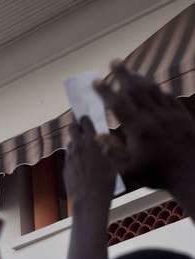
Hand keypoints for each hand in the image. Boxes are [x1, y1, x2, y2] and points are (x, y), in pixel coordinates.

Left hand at [64, 117, 116, 205]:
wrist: (89, 199)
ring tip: (84, 148)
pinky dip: (74, 155)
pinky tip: (82, 162)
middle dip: (76, 127)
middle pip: (72, 128)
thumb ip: (106, 147)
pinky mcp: (65, 166)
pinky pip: (69, 156)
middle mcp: (78, 147)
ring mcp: (70, 157)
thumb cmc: (106, 182)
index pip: (85, 122)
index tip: (86, 118)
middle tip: (82, 128)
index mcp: (92, 142)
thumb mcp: (113, 161)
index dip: (85, 119)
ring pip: (70, 143)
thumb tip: (103, 139)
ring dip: (75, 143)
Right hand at [94, 61, 194, 192]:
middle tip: (114, 62)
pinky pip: (167, 97)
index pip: (118, 105)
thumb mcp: (130, 170)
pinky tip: (153, 88)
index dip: (106, 91)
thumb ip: (112, 152)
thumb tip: (97, 136)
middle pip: (136, 89)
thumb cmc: (160, 174)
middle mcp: (154, 116)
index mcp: (138, 129)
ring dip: (140, 78)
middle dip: (123, 74)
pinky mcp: (182, 116)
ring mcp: (170, 114)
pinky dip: (157, 89)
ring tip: (131, 71)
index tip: (96, 82)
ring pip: (153, 89)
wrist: (194, 172)